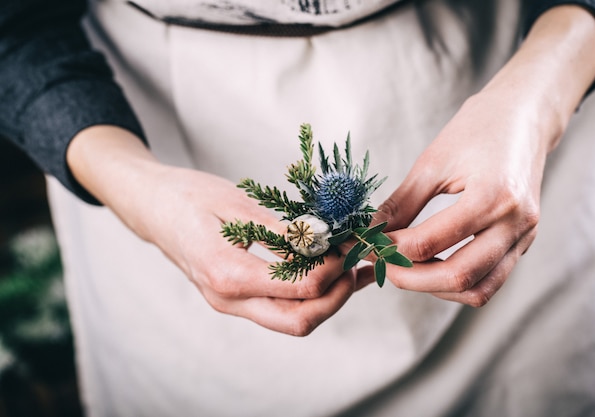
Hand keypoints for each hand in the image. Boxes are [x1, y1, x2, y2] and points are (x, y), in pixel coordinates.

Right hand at [68, 126, 355, 335]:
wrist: (149, 205)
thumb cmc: (187, 197)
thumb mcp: (237, 204)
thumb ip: (281, 229)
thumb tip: (325, 241)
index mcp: (228, 273)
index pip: (299, 288)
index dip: (333, 271)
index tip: (350, 246)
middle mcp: (228, 299)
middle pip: (298, 322)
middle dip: (337, 299)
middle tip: (357, 266)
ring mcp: (229, 303)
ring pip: (290, 321)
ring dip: (326, 300)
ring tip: (350, 267)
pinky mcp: (233, 297)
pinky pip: (277, 308)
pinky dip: (307, 295)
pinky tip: (326, 270)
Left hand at [372, 90, 544, 305]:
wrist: (526, 115)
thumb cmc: (479, 128)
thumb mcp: (432, 162)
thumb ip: (401, 204)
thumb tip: (369, 234)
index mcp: (493, 196)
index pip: (430, 242)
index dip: (390, 248)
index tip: (365, 243)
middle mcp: (516, 223)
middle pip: (458, 278)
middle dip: (409, 278)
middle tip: (380, 264)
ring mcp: (524, 237)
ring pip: (478, 290)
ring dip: (435, 287)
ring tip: (403, 268)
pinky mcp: (523, 243)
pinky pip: (489, 281)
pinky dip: (456, 283)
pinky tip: (430, 267)